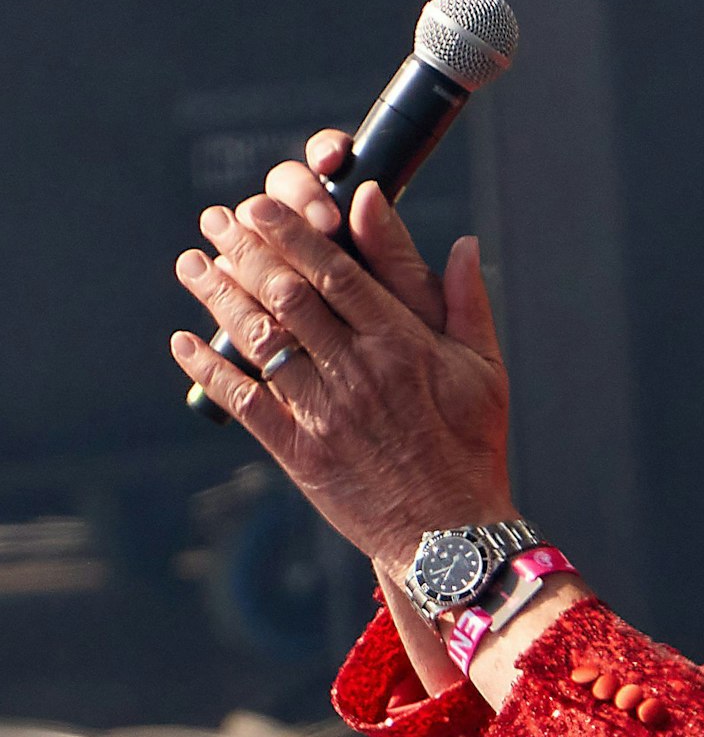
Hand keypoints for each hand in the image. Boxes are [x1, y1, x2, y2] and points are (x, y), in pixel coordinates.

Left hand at [170, 131, 515, 575]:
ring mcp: (326, 412)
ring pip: (260, 339)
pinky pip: (245, 401)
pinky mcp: (300, 452)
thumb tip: (463, 244)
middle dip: (247, 249)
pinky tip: (185, 342)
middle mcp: (360, 371)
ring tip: (193, 264)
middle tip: (218, 220)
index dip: (294, 234)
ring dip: (218, 296)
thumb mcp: (485, 370)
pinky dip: (210, 369)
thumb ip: (467, 303)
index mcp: (404, 345)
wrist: (450, 531)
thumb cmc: (473, 447)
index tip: (263, 205)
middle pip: (289, 294)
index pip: (338, 272)